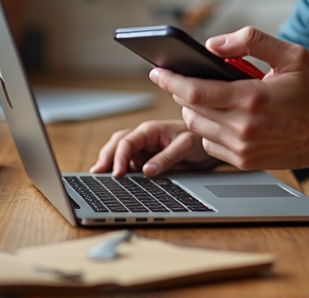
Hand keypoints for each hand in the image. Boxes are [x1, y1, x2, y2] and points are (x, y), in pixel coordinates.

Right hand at [88, 120, 217, 177]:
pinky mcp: (147, 157)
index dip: (118, 157)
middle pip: (118, 144)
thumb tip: (147, 170)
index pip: (127, 141)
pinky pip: (129, 162)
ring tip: (100, 175)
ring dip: (110, 162)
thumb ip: (167, 157)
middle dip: (106, 157)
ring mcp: (144, 147)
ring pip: (120, 152)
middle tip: (97, 173)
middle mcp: (145, 137)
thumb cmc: (200, 140)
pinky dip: (120, 168)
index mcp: (151, 130)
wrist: (211, 145)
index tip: (116, 173)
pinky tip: (116, 178)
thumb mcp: (186, 147)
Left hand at [151, 27, 308, 170]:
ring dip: (193, 110)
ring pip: (197, 128)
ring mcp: (243, 148)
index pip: (195, 91)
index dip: (170, 80)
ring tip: (203, 96)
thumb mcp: (292, 55)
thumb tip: (213, 44)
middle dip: (180, 92)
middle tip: (179, 79)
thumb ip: (251, 41)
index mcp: (252, 98)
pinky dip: (208, 129)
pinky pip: (210, 145)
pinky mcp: (245, 161)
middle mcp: (243, 127)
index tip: (157, 71)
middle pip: (191, 109)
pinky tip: (221, 116)